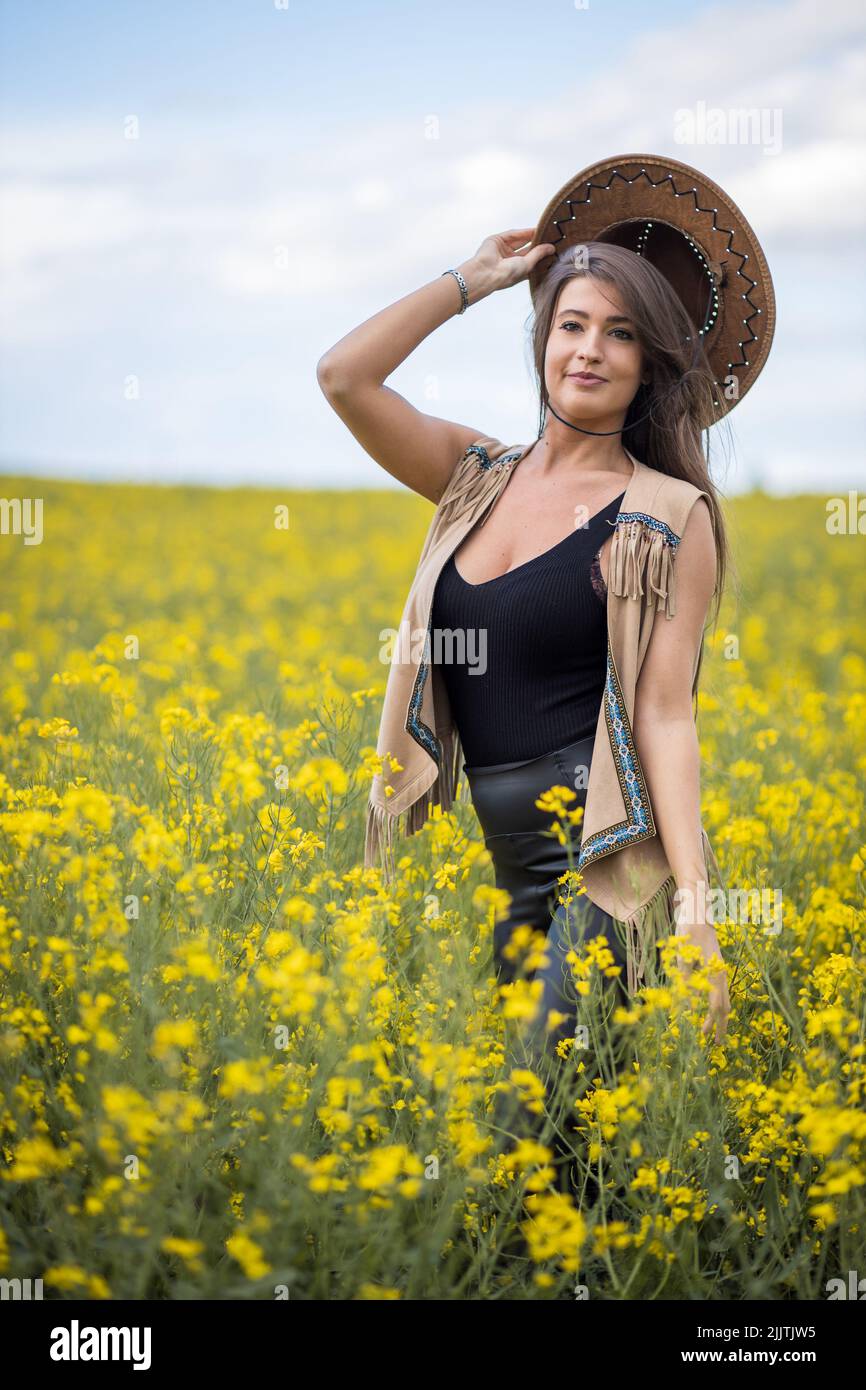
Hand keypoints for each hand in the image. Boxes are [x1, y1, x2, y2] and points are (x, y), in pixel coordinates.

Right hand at [458, 228, 555, 302]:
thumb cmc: (505, 275)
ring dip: (531, 236)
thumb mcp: (527, 265)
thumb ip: (538, 254)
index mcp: (515, 271)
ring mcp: (502, 250)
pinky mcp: (496, 240)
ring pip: (519, 240)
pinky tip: (535, 230)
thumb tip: (552, 248)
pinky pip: (512, 234)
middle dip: (538, 243)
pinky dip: (523, 232)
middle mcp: (508, 261)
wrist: (486, 273)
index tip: (554, 249)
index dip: (541, 254)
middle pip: (526, 249)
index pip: (531, 260)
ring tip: (545, 231)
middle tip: (552, 238)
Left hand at [674, 920, 730, 1044]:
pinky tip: (709, 1010)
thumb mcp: (682, 956)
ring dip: (718, 1016)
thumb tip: (684, 1004)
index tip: (705, 1036)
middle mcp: (721, 974)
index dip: (710, 1022)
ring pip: (723, 999)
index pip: (715, 1005)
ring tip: (714, 1031)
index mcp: (715, 973)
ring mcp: (720, 970)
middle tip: (717, 1044)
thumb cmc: (688, 932)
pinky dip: (715, 1003)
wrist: (698, 911)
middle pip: (724, 1005)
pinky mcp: (715, 967)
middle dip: (720, 1025)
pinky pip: (718, 990)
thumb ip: (684, 980)